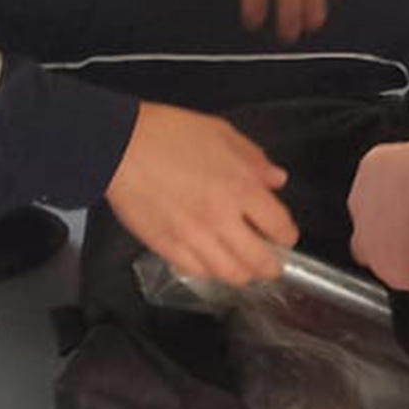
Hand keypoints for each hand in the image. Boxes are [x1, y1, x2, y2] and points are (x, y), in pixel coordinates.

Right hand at [105, 102, 298, 285]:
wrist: (121, 147)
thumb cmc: (168, 133)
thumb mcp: (222, 133)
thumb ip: (255, 159)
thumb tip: (276, 179)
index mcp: (241, 186)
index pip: (279, 226)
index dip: (287, 235)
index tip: (285, 236)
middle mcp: (221, 218)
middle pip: (259, 261)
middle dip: (271, 266)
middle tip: (272, 264)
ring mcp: (193, 237)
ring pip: (229, 274)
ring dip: (242, 274)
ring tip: (244, 268)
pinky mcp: (167, 248)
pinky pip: (197, 272)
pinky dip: (209, 272)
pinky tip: (212, 263)